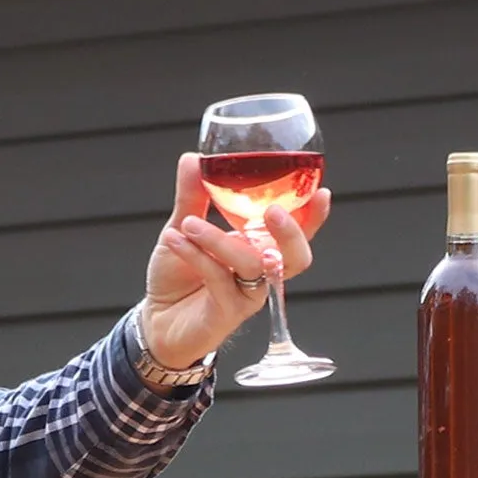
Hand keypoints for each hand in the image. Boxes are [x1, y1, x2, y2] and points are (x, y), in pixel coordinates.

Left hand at [139, 153, 331, 373]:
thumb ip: (192, 196)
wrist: (155, 319)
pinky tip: (174, 239)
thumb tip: (193, 158)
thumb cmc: (177, 275)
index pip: (297, 232)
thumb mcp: (183, 228)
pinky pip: (219, 279)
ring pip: (253, 265)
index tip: (322, 192)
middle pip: (296, 257)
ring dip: (220, 240)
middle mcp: (261, 272)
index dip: (313, 216)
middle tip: (272, 211)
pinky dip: (196, 255)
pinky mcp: (228, 314)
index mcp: (259, 247)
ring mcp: (247, 295)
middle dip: (291, 233)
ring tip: (188, 224)